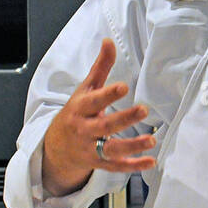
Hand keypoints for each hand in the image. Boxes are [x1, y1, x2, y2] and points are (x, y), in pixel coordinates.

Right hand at [41, 37, 156, 196]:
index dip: (108, 94)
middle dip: (124, 119)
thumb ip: (100, 67)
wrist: (56, 146)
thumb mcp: (85, 89)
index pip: (94, 101)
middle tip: (144, 110)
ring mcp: (91, 148)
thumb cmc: (77, 111)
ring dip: (132, 146)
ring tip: (152, 140)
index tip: (124, 87)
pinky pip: (116, 166)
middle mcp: (85, 129)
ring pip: (110, 149)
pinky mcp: (99, 163)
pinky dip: (133, 166)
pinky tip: (150, 161)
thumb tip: (109, 41)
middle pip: (104, 126)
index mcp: (81, 108)